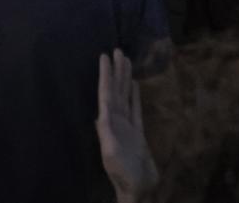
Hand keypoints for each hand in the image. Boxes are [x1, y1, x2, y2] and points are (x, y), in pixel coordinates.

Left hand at [96, 50, 158, 201]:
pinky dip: (135, 96)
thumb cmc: (123, 175)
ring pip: (125, 96)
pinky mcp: (138, 132)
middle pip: (115, 90)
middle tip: (117, 50)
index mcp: (108, 124)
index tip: (104, 57)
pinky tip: (135, 85)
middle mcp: (116, 121)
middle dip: (115, 71)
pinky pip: (136, 109)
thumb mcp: (112, 155)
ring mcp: (127, 126)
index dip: (105, 75)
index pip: (106, 94)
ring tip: (125, 61)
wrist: (138, 189)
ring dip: (125, 79)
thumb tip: (100, 116)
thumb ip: (107, 136)